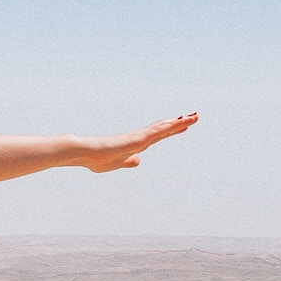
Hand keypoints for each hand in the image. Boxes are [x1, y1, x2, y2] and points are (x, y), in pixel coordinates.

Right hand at [79, 113, 197, 173]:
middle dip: (180, 123)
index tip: (183, 125)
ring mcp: (139, 137)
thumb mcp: (118, 164)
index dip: (171, 130)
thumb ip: (129, 162)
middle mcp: (139, 137)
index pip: (158, 135)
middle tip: (194, 116)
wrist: (85, 153)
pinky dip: (170, 127)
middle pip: (164, 128)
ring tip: (194, 117)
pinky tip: (180, 123)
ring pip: (163, 128)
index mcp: (136, 143)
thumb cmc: (97, 159)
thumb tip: (138, 161)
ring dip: (180, 122)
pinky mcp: (137, 139)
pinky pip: (157, 132)